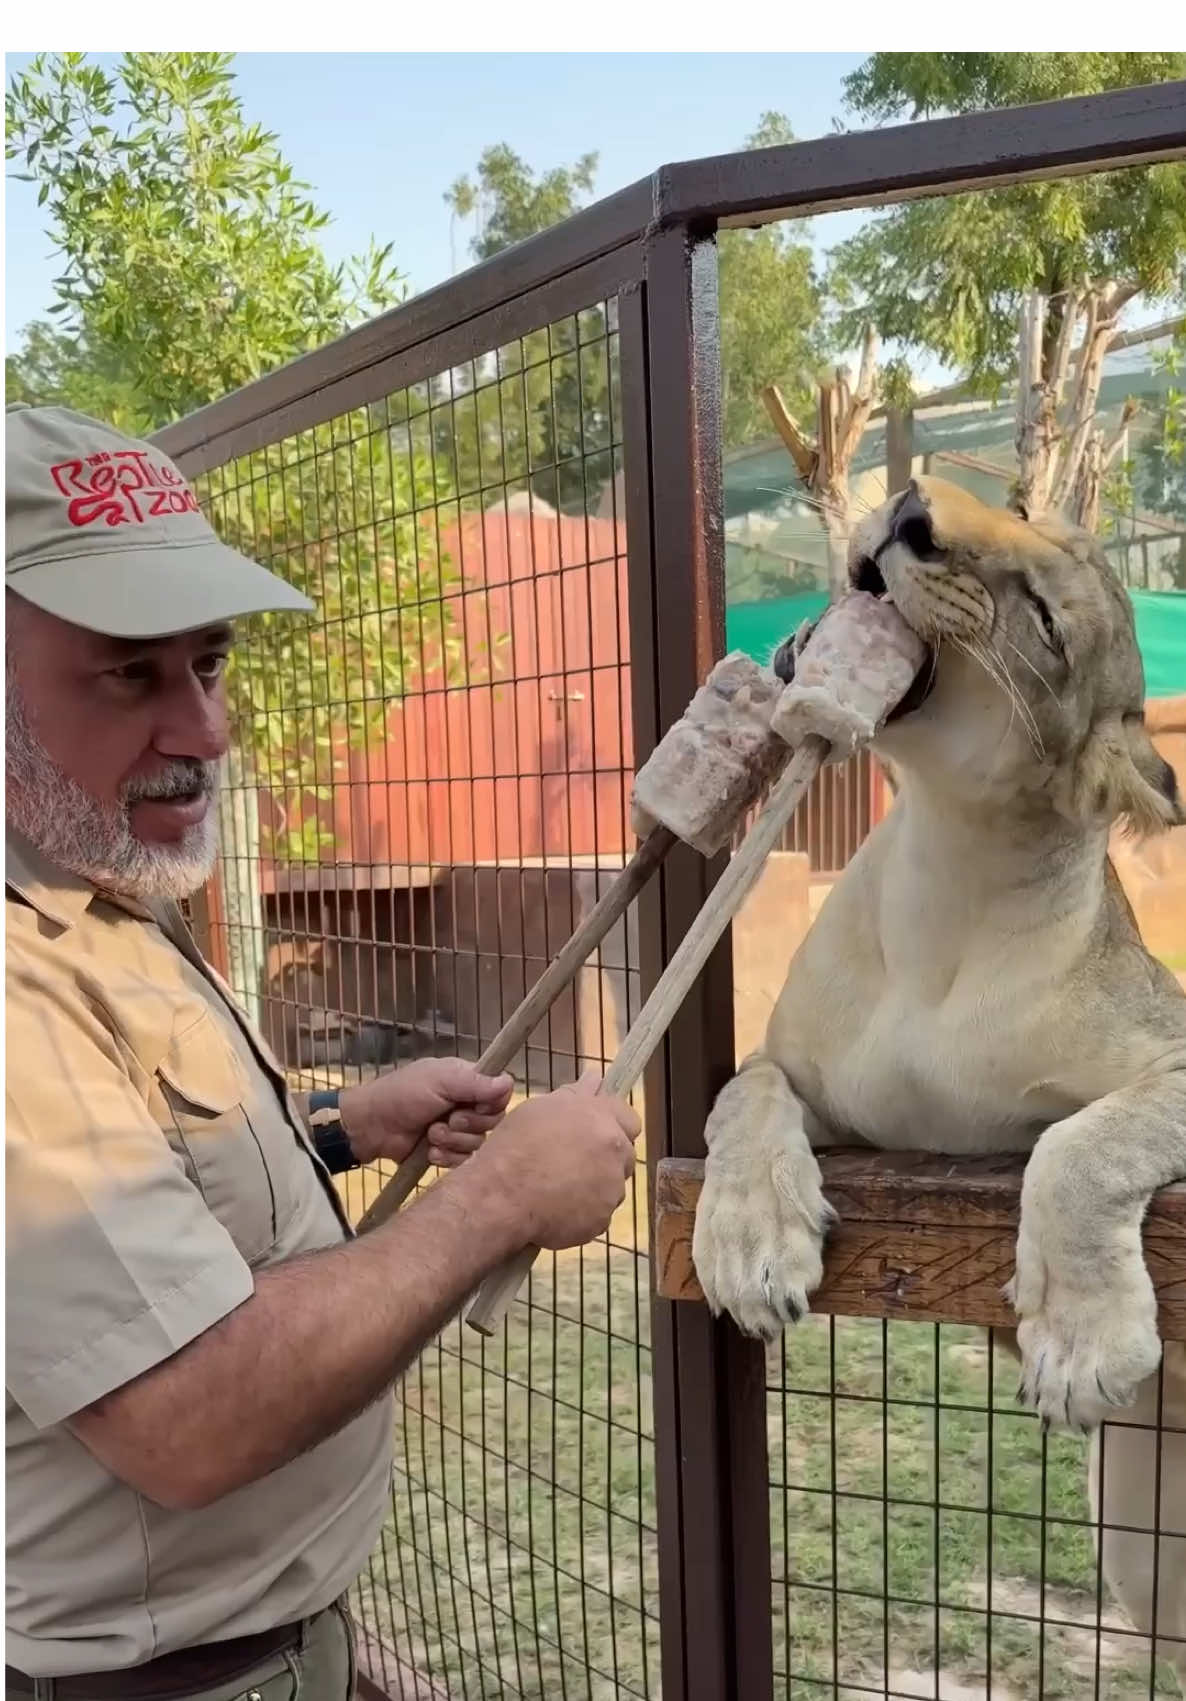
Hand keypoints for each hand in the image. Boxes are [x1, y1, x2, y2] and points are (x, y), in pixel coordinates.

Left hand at [338, 1058, 513, 1166]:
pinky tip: (429, 1152)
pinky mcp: (446, 1152)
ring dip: (453, 1141)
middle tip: (447, 1121)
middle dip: (468, 1125)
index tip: (476, 1107)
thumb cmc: (403, 1095)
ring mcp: (455, 1130)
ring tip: (430, 1136)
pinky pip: (462, 1161)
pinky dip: (446, 1157)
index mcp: (466, 1081)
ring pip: (477, 1144)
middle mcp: (465, 1105)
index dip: (492, 1105)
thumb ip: (475, 1083)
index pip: (499, 1095)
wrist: (371, 1126)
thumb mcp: (440, 1081)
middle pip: (492, 1122)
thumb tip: (510, 1081)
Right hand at [472, 1072, 640, 1250]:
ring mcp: (612, 1190)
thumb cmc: (515, 1146)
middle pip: (623, 1155)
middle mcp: (615, 1153)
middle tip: (570, 1162)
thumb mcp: (540, 1109)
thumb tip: (595, 1080)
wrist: (501, 1195)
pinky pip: (598, 1214)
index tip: (593, 1133)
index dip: (612, 1125)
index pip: (629, 1119)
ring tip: (557, 1188)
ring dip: (594, 1187)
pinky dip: (583, 1213)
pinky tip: (556, 1208)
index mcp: (603, 1120)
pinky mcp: (602, 1220)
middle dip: (604, 1158)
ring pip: (611, 1186)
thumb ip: (575, 1095)